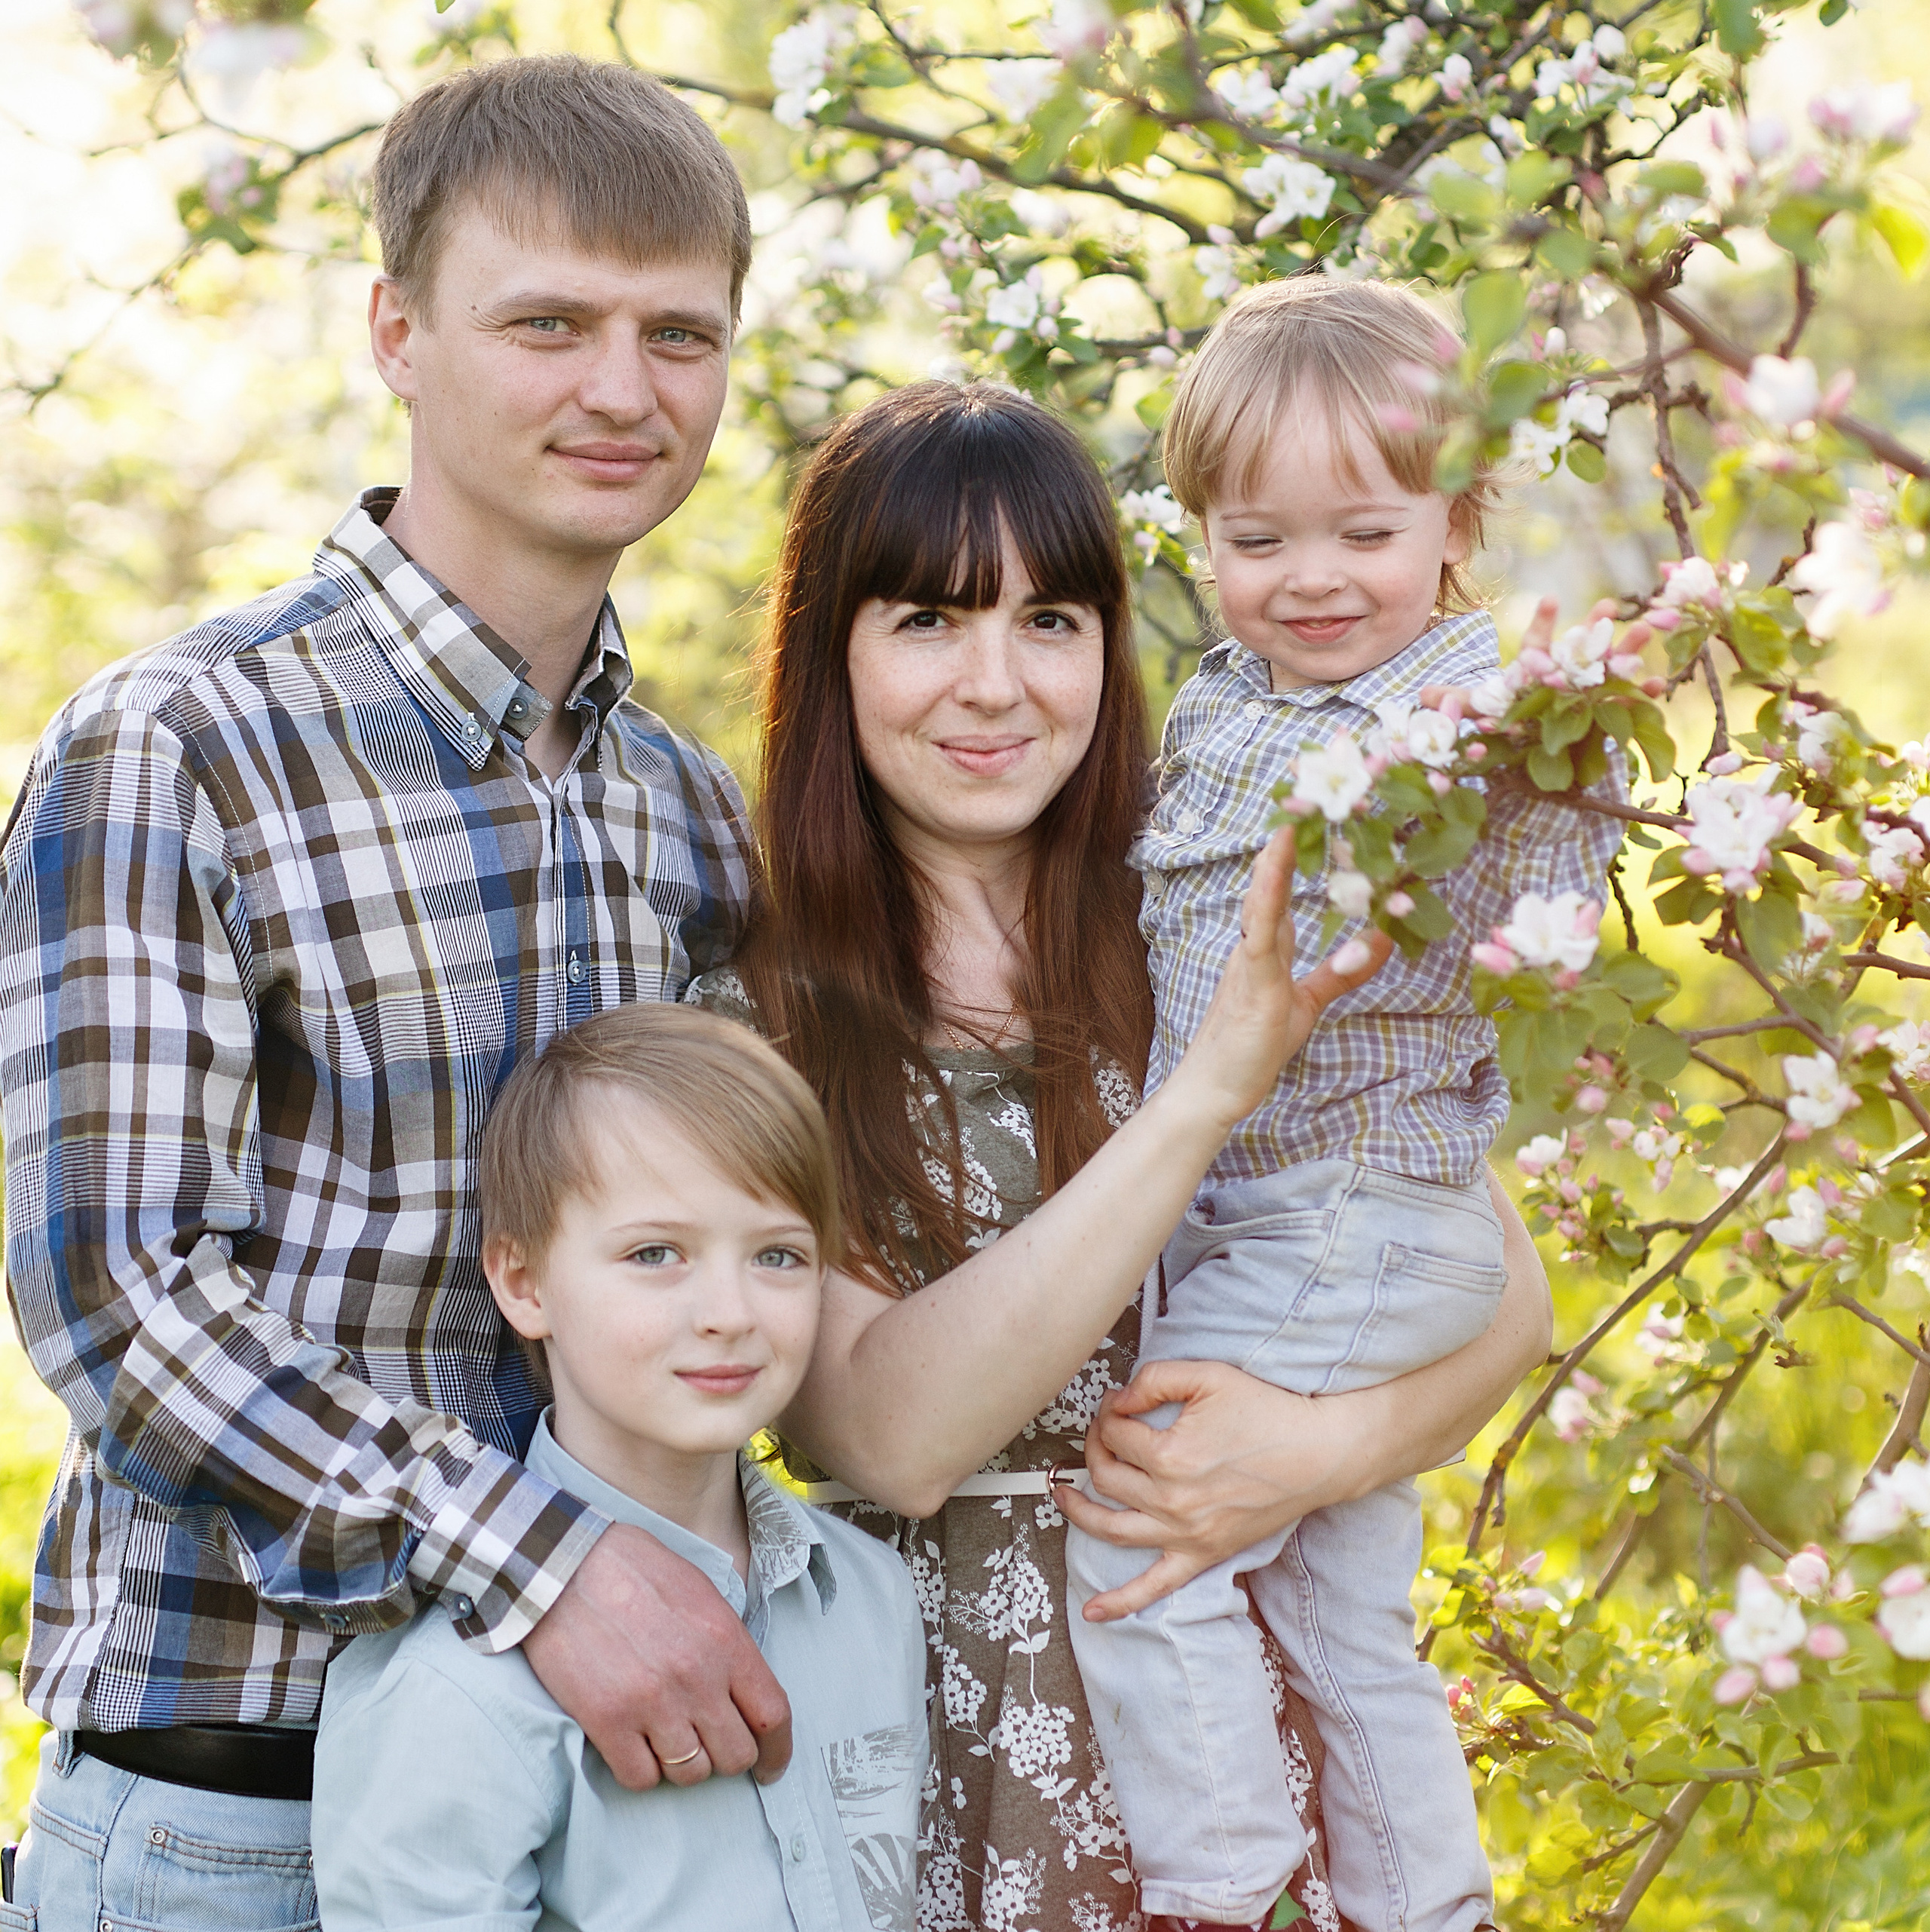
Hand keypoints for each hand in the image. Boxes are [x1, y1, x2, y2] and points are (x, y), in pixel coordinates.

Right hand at [521, 1523, 792, 1789]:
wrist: (563, 1566)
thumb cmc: (633, 1572)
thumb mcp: (700, 1593)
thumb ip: (726, 1644)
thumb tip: (743, 1692)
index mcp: (725, 1641)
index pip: (772, 1715)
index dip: (777, 1751)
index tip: (770, 1766)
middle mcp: (696, 1678)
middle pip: (735, 1755)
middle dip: (727, 1756)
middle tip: (709, 1743)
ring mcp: (652, 1703)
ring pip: (691, 1774)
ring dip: (684, 1765)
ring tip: (668, 1739)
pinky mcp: (607, 1721)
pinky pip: (641, 1778)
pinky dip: (643, 1770)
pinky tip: (636, 1746)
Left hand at [1058, 1359, 1369, 1621]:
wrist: (1317, 1454)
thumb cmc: (1267, 1412)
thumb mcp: (1208, 1376)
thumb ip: (1154, 1379)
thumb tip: (1118, 1399)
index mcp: (1170, 1457)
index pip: (1115, 1433)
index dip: (1108, 1412)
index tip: (1118, 1402)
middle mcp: (1172, 1501)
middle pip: (1106, 1476)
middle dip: (1095, 1447)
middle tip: (1102, 1432)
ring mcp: (1185, 1534)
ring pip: (1111, 1529)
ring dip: (1079, 1512)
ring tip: (1062, 1495)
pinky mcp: (1202, 1555)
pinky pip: (1155, 1587)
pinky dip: (1121, 1603)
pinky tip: (1093, 1612)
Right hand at [1166, 825, 1391, 1133]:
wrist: (1214, 1090)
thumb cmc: (1253, 1048)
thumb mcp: (1308, 1003)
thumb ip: (1342, 972)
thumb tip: (1382, 940)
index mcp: (1264, 947)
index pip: (1283, 890)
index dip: (1296, 854)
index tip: (1314, 814)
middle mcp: (1253, 945)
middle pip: (1270, 883)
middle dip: (1286, 841)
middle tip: (1302, 792)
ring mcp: (1250, 961)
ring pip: (1264, 900)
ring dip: (1277, 859)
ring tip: (1292, 816)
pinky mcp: (1251, 982)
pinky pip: (1260, 932)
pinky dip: (1269, 896)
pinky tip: (1277, 866)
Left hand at [1420, 596, 1654, 713]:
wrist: (1531, 748)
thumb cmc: (1507, 720)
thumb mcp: (1480, 711)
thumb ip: (1455, 701)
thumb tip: (1420, 697)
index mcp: (1536, 668)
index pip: (1539, 642)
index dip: (1545, 622)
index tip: (1550, 599)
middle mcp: (1565, 674)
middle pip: (1580, 647)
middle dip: (1594, 628)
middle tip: (1610, 604)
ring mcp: (1589, 690)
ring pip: (1610, 666)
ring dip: (1627, 649)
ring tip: (1645, 630)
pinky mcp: (1605, 713)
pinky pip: (1627, 701)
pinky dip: (1644, 694)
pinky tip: (1660, 684)